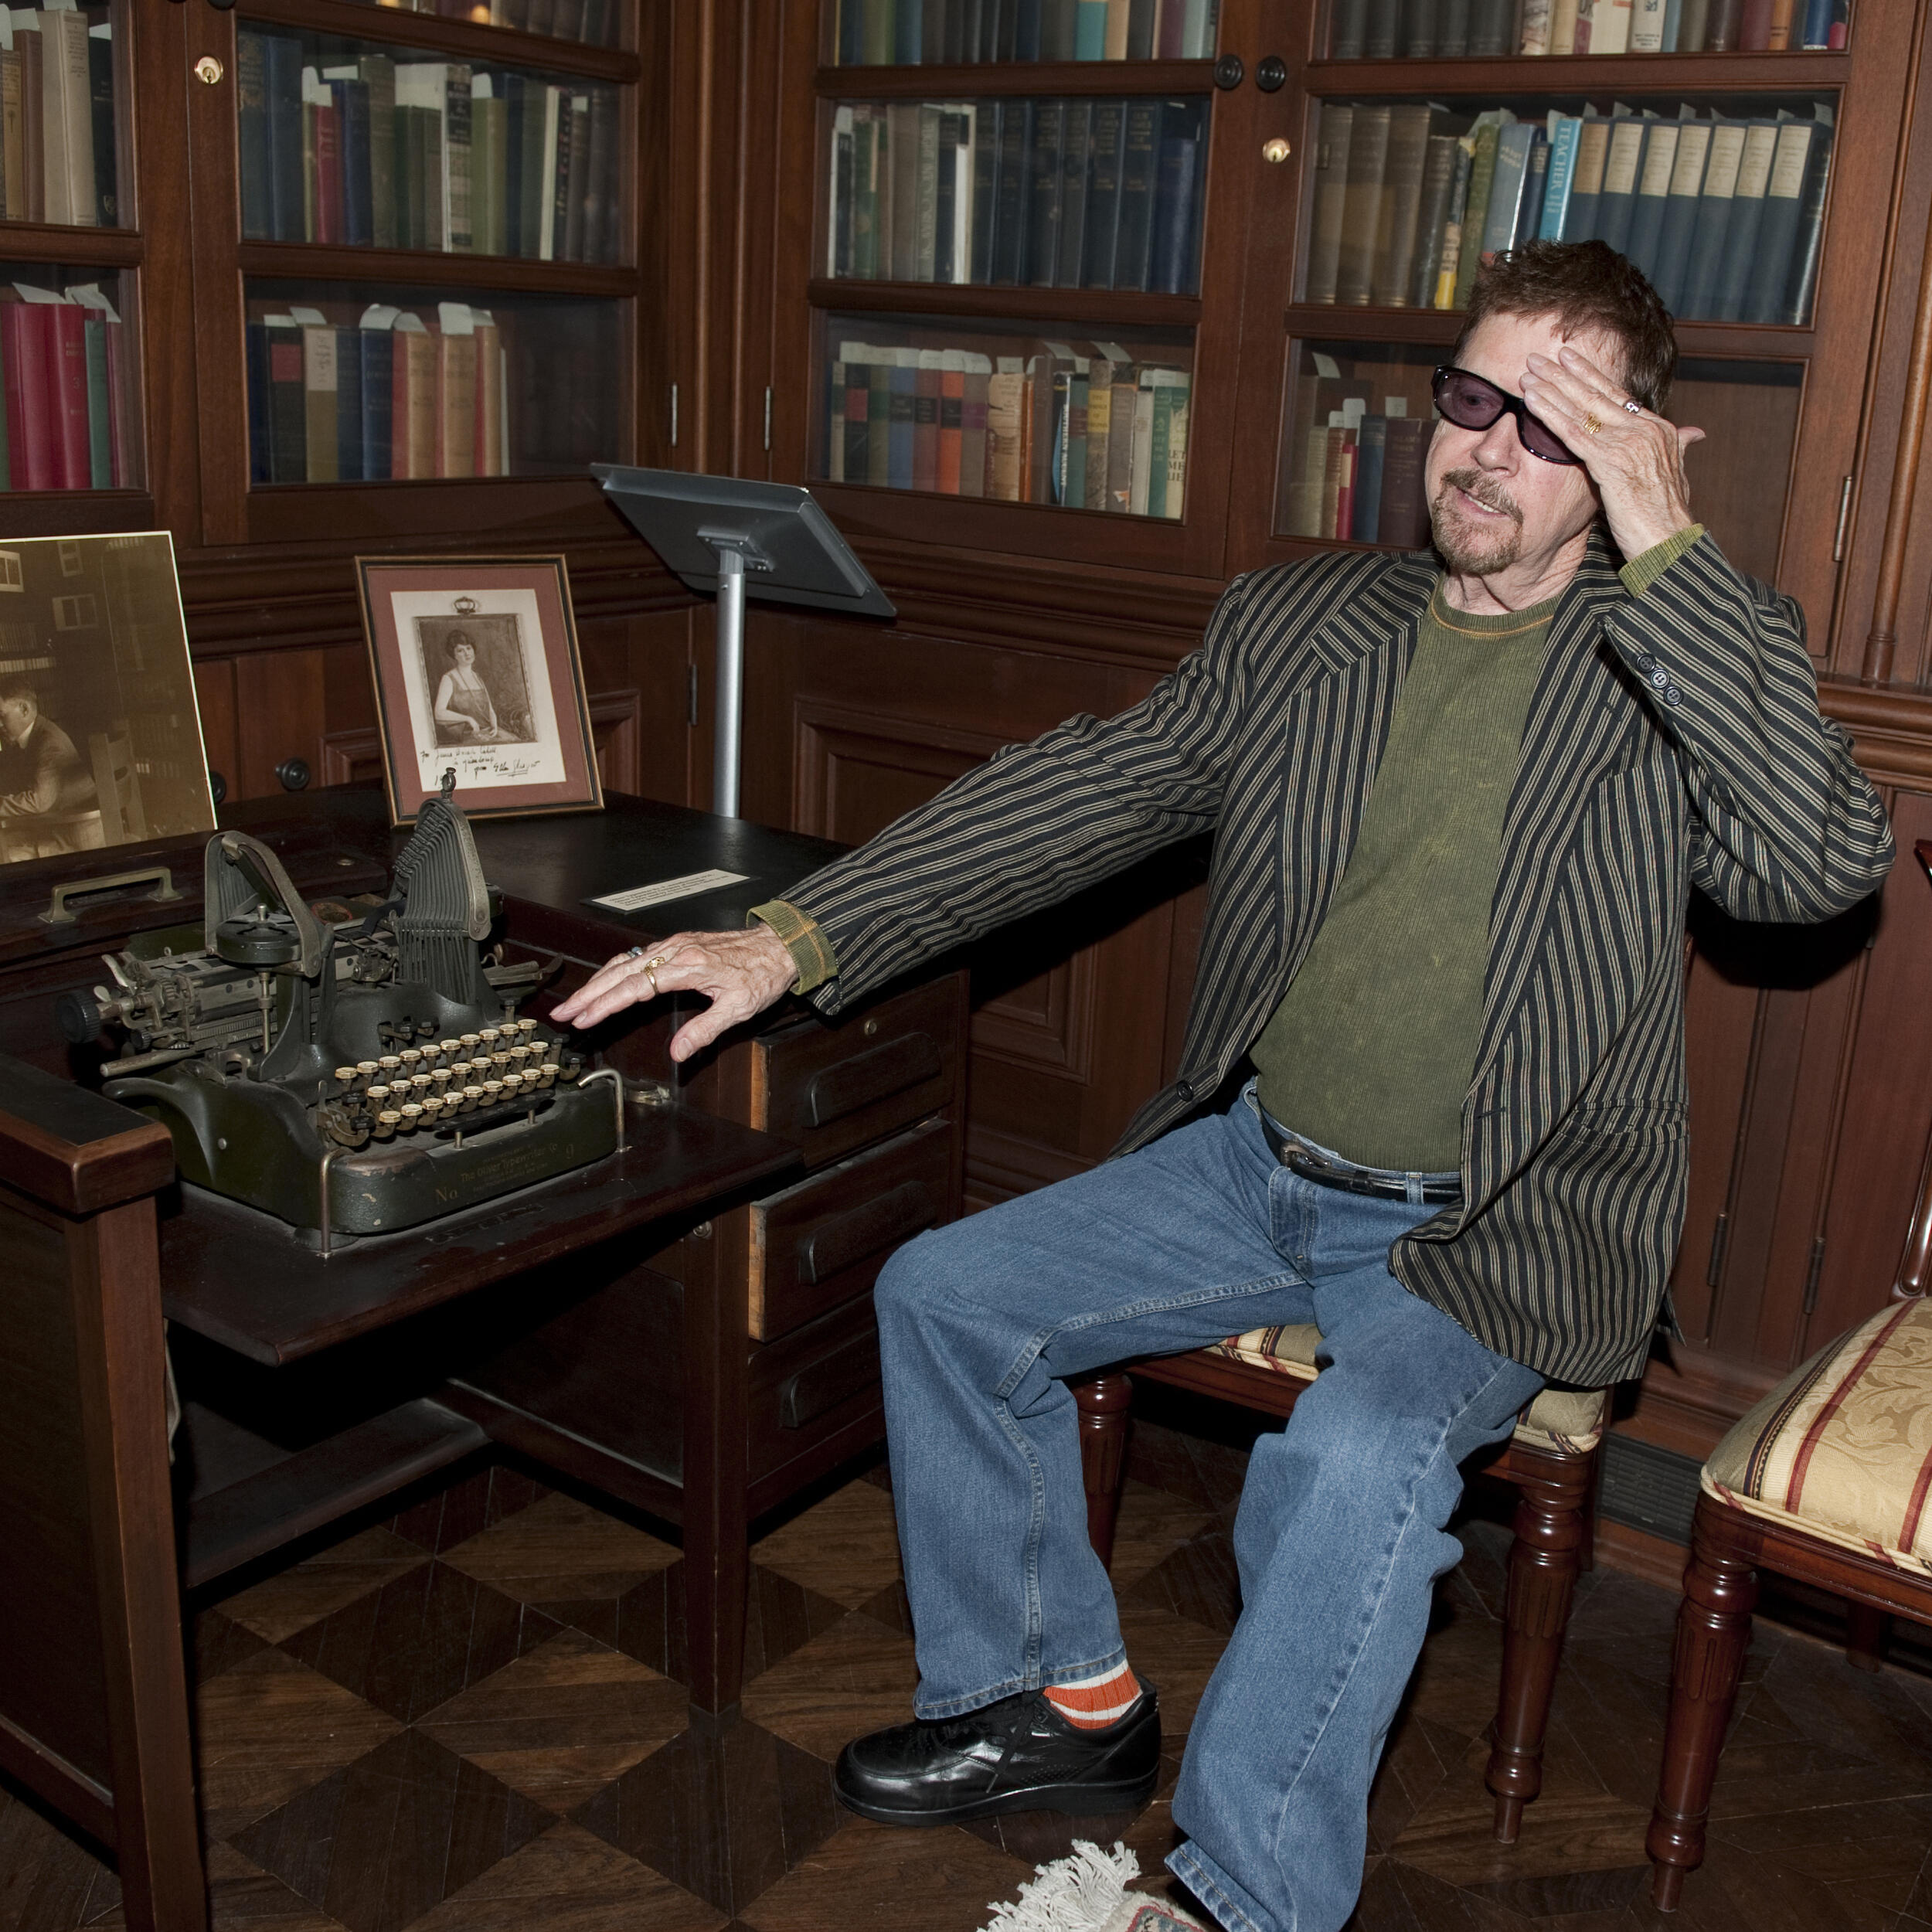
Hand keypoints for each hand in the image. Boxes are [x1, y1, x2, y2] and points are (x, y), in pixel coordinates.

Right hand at [550, 923, 798, 1062]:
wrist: (779, 945)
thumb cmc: (762, 974)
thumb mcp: (738, 1008)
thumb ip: (704, 1030)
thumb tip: (677, 1053)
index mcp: (687, 966)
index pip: (635, 988)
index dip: (605, 1005)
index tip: (583, 1018)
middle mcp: (675, 951)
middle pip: (620, 972)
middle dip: (588, 993)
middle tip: (562, 1012)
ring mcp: (674, 945)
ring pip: (625, 962)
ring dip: (597, 982)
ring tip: (576, 1002)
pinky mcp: (677, 944)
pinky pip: (638, 956)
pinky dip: (615, 970)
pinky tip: (606, 981)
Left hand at [1521, 346, 1704, 560]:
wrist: (1671, 543)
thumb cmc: (1667, 516)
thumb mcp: (1676, 475)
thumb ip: (1678, 448)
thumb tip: (1693, 433)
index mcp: (1658, 429)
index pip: (1617, 395)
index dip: (1590, 375)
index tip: (1568, 359)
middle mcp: (1644, 429)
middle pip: (1597, 394)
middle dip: (1565, 373)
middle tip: (1538, 356)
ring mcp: (1628, 443)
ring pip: (1582, 408)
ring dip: (1552, 387)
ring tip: (1528, 372)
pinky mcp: (1610, 462)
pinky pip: (1573, 433)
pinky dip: (1551, 414)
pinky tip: (1531, 400)